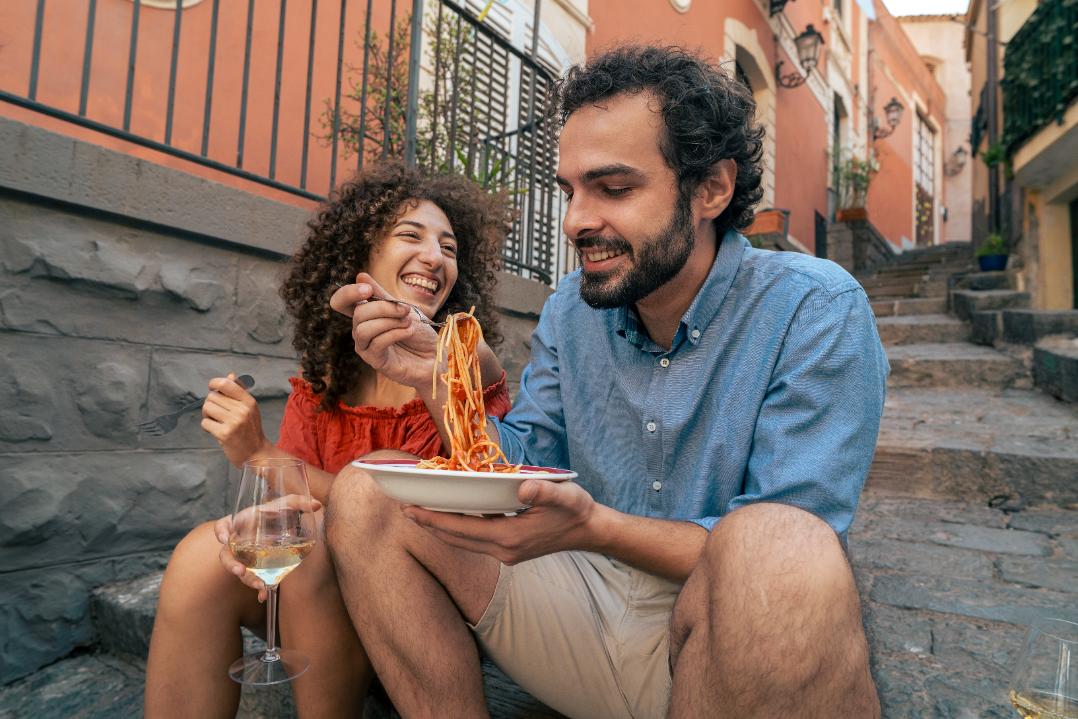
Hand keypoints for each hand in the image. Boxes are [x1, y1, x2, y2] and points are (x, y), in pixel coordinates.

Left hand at [201, 372, 270, 466]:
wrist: (256, 454)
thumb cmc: (250, 430)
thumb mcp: (249, 408)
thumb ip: (239, 391)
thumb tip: (230, 375)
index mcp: (249, 401)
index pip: (226, 383)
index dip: (214, 383)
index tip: (212, 387)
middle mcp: (242, 410)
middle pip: (212, 396)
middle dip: (211, 404)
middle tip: (217, 414)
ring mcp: (234, 422)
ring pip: (207, 408)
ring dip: (208, 415)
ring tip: (217, 422)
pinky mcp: (224, 434)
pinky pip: (205, 423)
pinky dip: (207, 427)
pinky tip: (216, 431)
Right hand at [214, 496, 322, 601]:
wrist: (279, 528)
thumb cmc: (276, 513)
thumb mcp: (286, 505)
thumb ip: (299, 502)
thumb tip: (317, 504)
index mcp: (241, 523)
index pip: (223, 525)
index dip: (220, 531)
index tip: (224, 538)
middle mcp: (239, 542)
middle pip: (226, 554)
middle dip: (231, 564)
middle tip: (240, 570)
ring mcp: (245, 557)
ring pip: (239, 570)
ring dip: (247, 579)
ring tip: (259, 585)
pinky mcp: (255, 568)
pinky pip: (253, 580)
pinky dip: (258, 589)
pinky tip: (263, 596)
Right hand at [329, 273, 440, 388]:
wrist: (435, 357)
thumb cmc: (420, 334)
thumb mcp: (404, 309)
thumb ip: (382, 296)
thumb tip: (360, 276)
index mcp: (366, 315)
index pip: (341, 302)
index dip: (348, 293)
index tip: (369, 290)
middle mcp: (361, 330)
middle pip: (358, 313)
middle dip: (384, 308)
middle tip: (406, 310)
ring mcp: (366, 347)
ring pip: (363, 329)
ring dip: (389, 322)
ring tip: (408, 322)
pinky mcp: (375, 361)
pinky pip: (376, 343)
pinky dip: (395, 333)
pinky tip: (408, 332)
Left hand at [401, 479, 596, 564]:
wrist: (591, 531)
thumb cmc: (577, 510)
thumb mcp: (565, 496)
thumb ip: (543, 490)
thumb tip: (522, 487)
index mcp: (510, 537)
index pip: (461, 530)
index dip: (434, 520)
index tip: (410, 510)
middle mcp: (503, 549)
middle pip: (456, 540)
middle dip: (430, 526)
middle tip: (405, 510)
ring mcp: (506, 553)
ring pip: (463, 543)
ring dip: (442, 529)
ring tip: (421, 514)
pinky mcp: (509, 549)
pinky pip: (475, 540)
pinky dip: (458, 530)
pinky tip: (451, 517)